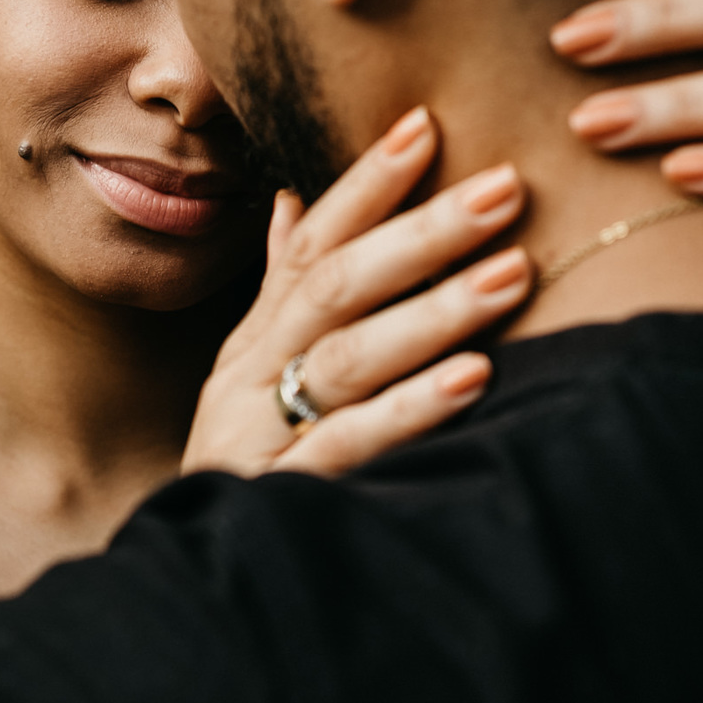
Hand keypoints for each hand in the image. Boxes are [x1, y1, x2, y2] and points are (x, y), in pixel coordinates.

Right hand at [182, 108, 530, 478]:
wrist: (192, 579)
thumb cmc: (249, 461)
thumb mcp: (256, 374)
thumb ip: (283, 291)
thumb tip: (296, 200)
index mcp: (256, 339)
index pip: (311, 244)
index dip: (366, 184)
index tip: (428, 123)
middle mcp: (251, 375)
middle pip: (335, 288)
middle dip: (421, 233)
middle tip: (505, 188)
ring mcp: (261, 434)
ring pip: (346, 359)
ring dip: (432, 311)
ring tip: (511, 273)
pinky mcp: (281, 495)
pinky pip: (349, 446)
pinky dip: (412, 410)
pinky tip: (473, 379)